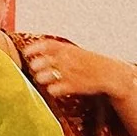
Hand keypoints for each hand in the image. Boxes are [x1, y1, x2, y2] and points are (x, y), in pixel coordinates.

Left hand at [19, 36, 133, 102]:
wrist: (110, 74)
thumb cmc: (89, 62)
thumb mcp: (75, 51)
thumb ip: (58, 51)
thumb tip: (37, 50)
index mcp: (68, 49)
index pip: (47, 45)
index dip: (34, 48)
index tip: (26, 52)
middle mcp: (67, 60)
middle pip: (42, 62)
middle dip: (35, 66)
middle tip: (35, 68)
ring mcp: (70, 73)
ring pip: (45, 76)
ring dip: (40, 78)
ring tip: (42, 79)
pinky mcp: (74, 87)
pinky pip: (54, 90)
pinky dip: (51, 90)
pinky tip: (54, 89)